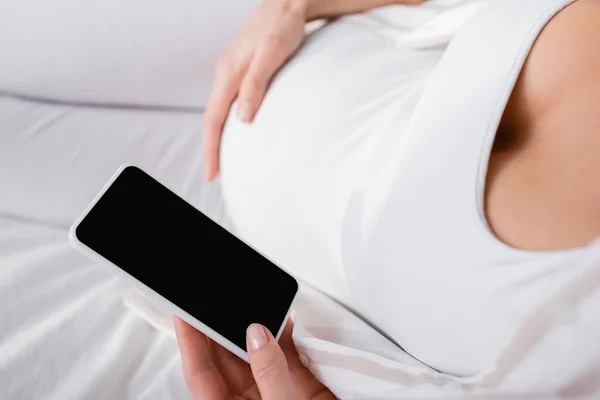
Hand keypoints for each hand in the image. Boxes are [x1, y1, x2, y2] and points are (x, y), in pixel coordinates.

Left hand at [174, 317, 335, 399]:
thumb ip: (269, 372)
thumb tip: (256, 334)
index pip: (201, 372)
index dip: (190, 342)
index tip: (183, 313)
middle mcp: (249, 398)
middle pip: (226, 356)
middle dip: (221, 326)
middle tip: (217, 300)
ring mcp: (274, 387)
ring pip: (254, 349)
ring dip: (253, 326)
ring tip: (247, 303)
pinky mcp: (299, 379)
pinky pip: (285, 349)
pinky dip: (285, 331)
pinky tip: (283, 317)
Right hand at [203, 0, 306, 179]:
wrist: (288, 3)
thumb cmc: (282, 26)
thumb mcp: (271, 53)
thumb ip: (256, 84)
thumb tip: (242, 119)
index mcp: (228, 73)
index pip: (213, 119)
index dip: (211, 148)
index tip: (212, 173)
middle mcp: (225, 74)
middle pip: (212, 118)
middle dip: (211, 147)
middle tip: (216, 173)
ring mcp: (232, 72)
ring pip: (219, 110)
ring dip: (219, 136)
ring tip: (223, 158)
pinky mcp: (242, 71)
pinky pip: (228, 102)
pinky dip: (228, 121)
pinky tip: (237, 130)